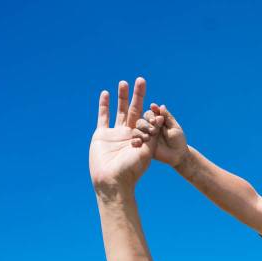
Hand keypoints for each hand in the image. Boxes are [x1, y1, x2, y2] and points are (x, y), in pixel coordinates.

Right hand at [89, 78, 153, 192]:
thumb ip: (153, 133)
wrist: (113, 181)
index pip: (148, 119)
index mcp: (142, 138)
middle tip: (141, 80)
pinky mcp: (101, 135)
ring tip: (123, 82)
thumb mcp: (148, 151)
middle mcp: (129, 134)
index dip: (151, 111)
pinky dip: (104, 105)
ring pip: (119, 110)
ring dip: (122, 97)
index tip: (155, 103)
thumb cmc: (132, 170)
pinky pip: (103, 117)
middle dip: (138, 96)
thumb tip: (160, 116)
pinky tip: (106, 93)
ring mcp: (115, 134)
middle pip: (134, 110)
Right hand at [134, 103, 189, 167]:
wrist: (178, 156)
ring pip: (137, 129)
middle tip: (154, 128)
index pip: (149, 114)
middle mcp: (150, 128)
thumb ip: (167, 117)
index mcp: (157, 122)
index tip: (154, 115)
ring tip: (150, 135)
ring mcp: (146, 136)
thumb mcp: (175, 128)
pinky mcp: (143, 146)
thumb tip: (161, 106)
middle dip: (146, 123)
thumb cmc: (178, 140)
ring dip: (141, 130)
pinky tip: (141, 141)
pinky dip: (136, 140)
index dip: (151, 114)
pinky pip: (135, 141)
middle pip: (141, 120)